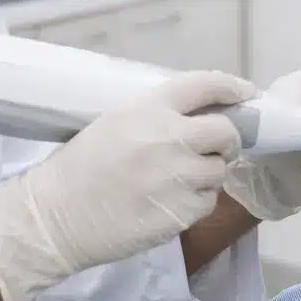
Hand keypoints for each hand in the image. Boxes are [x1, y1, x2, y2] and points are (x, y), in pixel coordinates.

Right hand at [0, 71, 251, 300]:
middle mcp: (169, 137)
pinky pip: (207, 201)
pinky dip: (197, 201)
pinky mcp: (180, 212)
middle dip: (227, 138)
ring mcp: (177, 177)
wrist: (55, 215)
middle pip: (225, 131)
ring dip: (209, 173)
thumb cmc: (81, 165)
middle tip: (215, 147)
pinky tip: (170, 201)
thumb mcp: (116, 120)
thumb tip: (199, 114)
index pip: (205, 84)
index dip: (232, 87)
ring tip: (180, 178)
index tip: (245, 93)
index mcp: (149, 108)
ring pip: (219, 170)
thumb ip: (157, 114)